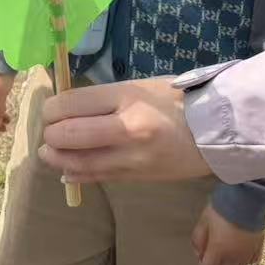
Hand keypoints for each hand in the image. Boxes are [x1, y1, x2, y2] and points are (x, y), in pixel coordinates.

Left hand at [38, 77, 212, 182]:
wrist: (215, 130)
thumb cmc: (176, 99)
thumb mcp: (139, 86)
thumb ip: (105, 97)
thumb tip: (67, 108)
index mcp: (127, 96)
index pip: (71, 104)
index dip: (51, 109)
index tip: (50, 111)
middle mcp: (126, 127)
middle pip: (69, 135)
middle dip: (51, 135)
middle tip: (50, 132)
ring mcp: (131, 157)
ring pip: (79, 162)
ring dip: (57, 159)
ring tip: (50, 154)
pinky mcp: (136, 177)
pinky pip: (97, 178)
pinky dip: (76, 174)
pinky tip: (67, 171)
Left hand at [192, 205, 264, 264]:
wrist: (249, 196)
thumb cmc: (225, 205)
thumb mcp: (204, 219)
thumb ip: (198, 238)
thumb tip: (197, 251)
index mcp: (218, 250)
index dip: (203, 263)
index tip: (203, 257)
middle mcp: (233, 256)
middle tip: (215, 257)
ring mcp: (247, 254)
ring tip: (227, 257)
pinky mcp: (258, 248)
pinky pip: (251, 263)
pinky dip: (245, 262)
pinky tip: (241, 256)